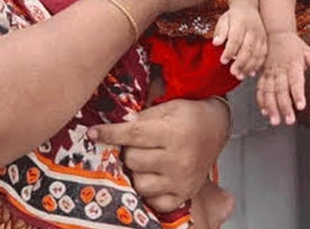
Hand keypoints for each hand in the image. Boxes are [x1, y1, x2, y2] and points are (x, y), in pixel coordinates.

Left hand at [88, 98, 230, 212]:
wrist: (215, 126)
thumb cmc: (189, 115)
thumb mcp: (165, 108)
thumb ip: (139, 119)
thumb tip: (110, 130)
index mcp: (173, 133)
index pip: (132, 134)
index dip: (109, 134)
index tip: (94, 133)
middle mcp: (179, 159)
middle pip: (133, 160)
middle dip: (128, 151)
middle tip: (136, 145)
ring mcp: (182, 179)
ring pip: (140, 183)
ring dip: (137, 172)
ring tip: (145, 161)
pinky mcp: (185, 193)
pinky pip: (155, 202)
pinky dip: (149, 192)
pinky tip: (153, 177)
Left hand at [212, 2, 266, 78]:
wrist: (247, 7)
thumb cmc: (233, 17)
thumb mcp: (223, 20)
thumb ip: (220, 32)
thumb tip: (216, 42)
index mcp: (241, 23)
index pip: (235, 39)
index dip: (229, 51)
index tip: (223, 61)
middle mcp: (252, 29)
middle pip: (248, 48)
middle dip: (241, 62)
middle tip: (233, 72)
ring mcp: (261, 36)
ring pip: (257, 53)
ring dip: (249, 66)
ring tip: (240, 76)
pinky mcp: (265, 41)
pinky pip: (263, 55)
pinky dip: (257, 65)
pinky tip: (251, 73)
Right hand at [256, 31, 309, 125]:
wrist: (273, 34)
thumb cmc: (292, 45)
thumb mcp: (306, 50)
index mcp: (293, 65)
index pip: (296, 81)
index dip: (298, 94)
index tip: (301, 105)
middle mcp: (280, 70)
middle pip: (281, 90)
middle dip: (284, 106)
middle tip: (289, 120)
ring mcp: (270, 73)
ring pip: (269, 92)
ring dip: (271, 107)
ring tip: (275, 120)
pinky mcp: (262, 75)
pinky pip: (260, 89)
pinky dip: (261, 101)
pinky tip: (264, 111)